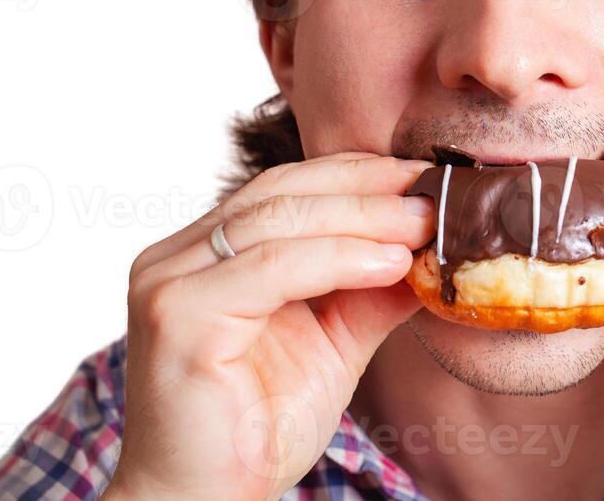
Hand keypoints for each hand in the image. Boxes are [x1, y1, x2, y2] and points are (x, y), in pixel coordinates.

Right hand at [105, 152, 432, 500]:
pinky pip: (271, 269)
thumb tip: (434, 246)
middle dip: (367, 189)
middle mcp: (175, 258)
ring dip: (363, 218)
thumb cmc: (259, 428)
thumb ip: (371, 290)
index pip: (285, 188)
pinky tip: (389, 263)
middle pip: (282, 194)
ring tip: (422, 224)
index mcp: (203, 253)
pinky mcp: (178, 318)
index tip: (424, 175)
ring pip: (278, 222)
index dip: (357, 175)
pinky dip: (338, 258)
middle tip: (433, 194)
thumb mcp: (334, 342)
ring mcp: (169, 283)